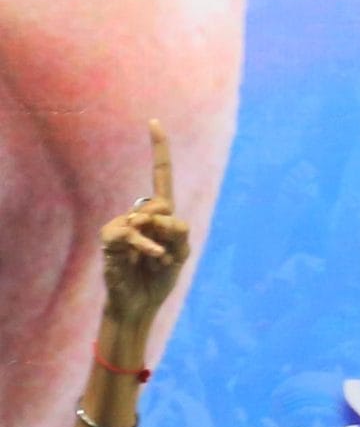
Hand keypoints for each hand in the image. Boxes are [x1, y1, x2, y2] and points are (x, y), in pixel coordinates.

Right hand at [99, 121, 189, 331]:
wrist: (140, 304)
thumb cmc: (160, 278)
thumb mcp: (181, 254)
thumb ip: (179, 231)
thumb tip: (159, 215)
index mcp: (160, 214)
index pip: (160, 176)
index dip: (158, 150)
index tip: (154, 122)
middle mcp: (140, 214)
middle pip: (162, 204)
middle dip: (171, 231)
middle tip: (167, 255)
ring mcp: (123, 224)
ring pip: (148, 217)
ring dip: (159, 243)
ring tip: (156, 262)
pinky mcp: (111, 238)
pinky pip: (130, 231)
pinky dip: (145, 246)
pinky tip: (151, 259)